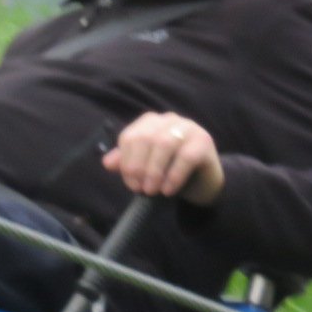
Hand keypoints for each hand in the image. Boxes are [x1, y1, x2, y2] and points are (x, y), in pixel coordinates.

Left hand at [101, 111, 223, 205]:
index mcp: (150, 122)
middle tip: (140, 189)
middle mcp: (169, 120)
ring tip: (152, 191)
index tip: (131, 184)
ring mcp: (188, 128)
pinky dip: (174, 176)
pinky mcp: (204, 141)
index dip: (126, 162)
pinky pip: (186, 156)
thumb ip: (126, 163)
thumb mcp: (146, 168)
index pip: (130, 137)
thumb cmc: (170, 171)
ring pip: (164, 144)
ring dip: (155, 171)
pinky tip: (168, 190)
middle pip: (145, 138)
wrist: (203, 182)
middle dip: (139, 167)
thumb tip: (107, 162)